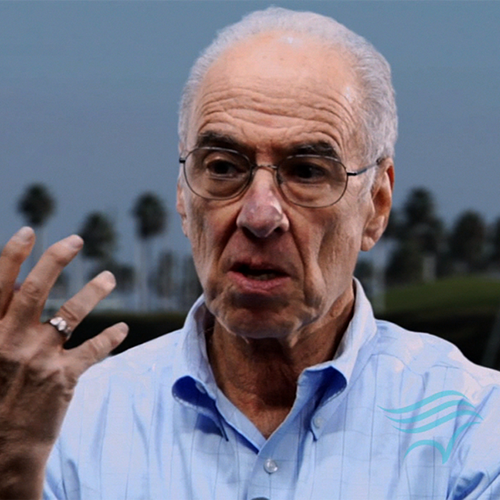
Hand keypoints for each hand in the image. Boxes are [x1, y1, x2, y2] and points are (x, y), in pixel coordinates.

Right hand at [0, 227, 127, 498]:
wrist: (0, 451)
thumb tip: (5, 296)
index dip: (13, 256)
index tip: (30, 231)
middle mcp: (11, 341)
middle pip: (35, 290)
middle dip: (56, 259)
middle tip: (77, 239)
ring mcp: (39, 359)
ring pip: (71, 313)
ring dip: (93, 290)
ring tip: (110, 276)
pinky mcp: (64, 378)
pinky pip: (94, 350)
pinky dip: (111, 337)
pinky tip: (123, 327)